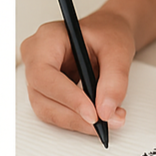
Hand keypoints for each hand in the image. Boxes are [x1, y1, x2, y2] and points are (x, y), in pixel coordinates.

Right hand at [20, 10, 131, 136]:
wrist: (109, 36)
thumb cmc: (108, 33)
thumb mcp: (118, 50)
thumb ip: (114, 80)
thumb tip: (106, 110)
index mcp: (47, 38)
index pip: (44, 74)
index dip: (66, 97)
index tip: (92, 113)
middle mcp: (36, 58)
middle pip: (43, 97)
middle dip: (75, 115)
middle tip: (106, 122)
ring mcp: (38, 77)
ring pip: (47, 110)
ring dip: (77, 121)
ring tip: (109, 119)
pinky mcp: (47, 92)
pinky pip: (56, 113)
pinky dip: (78, 120)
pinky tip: (99, 117)